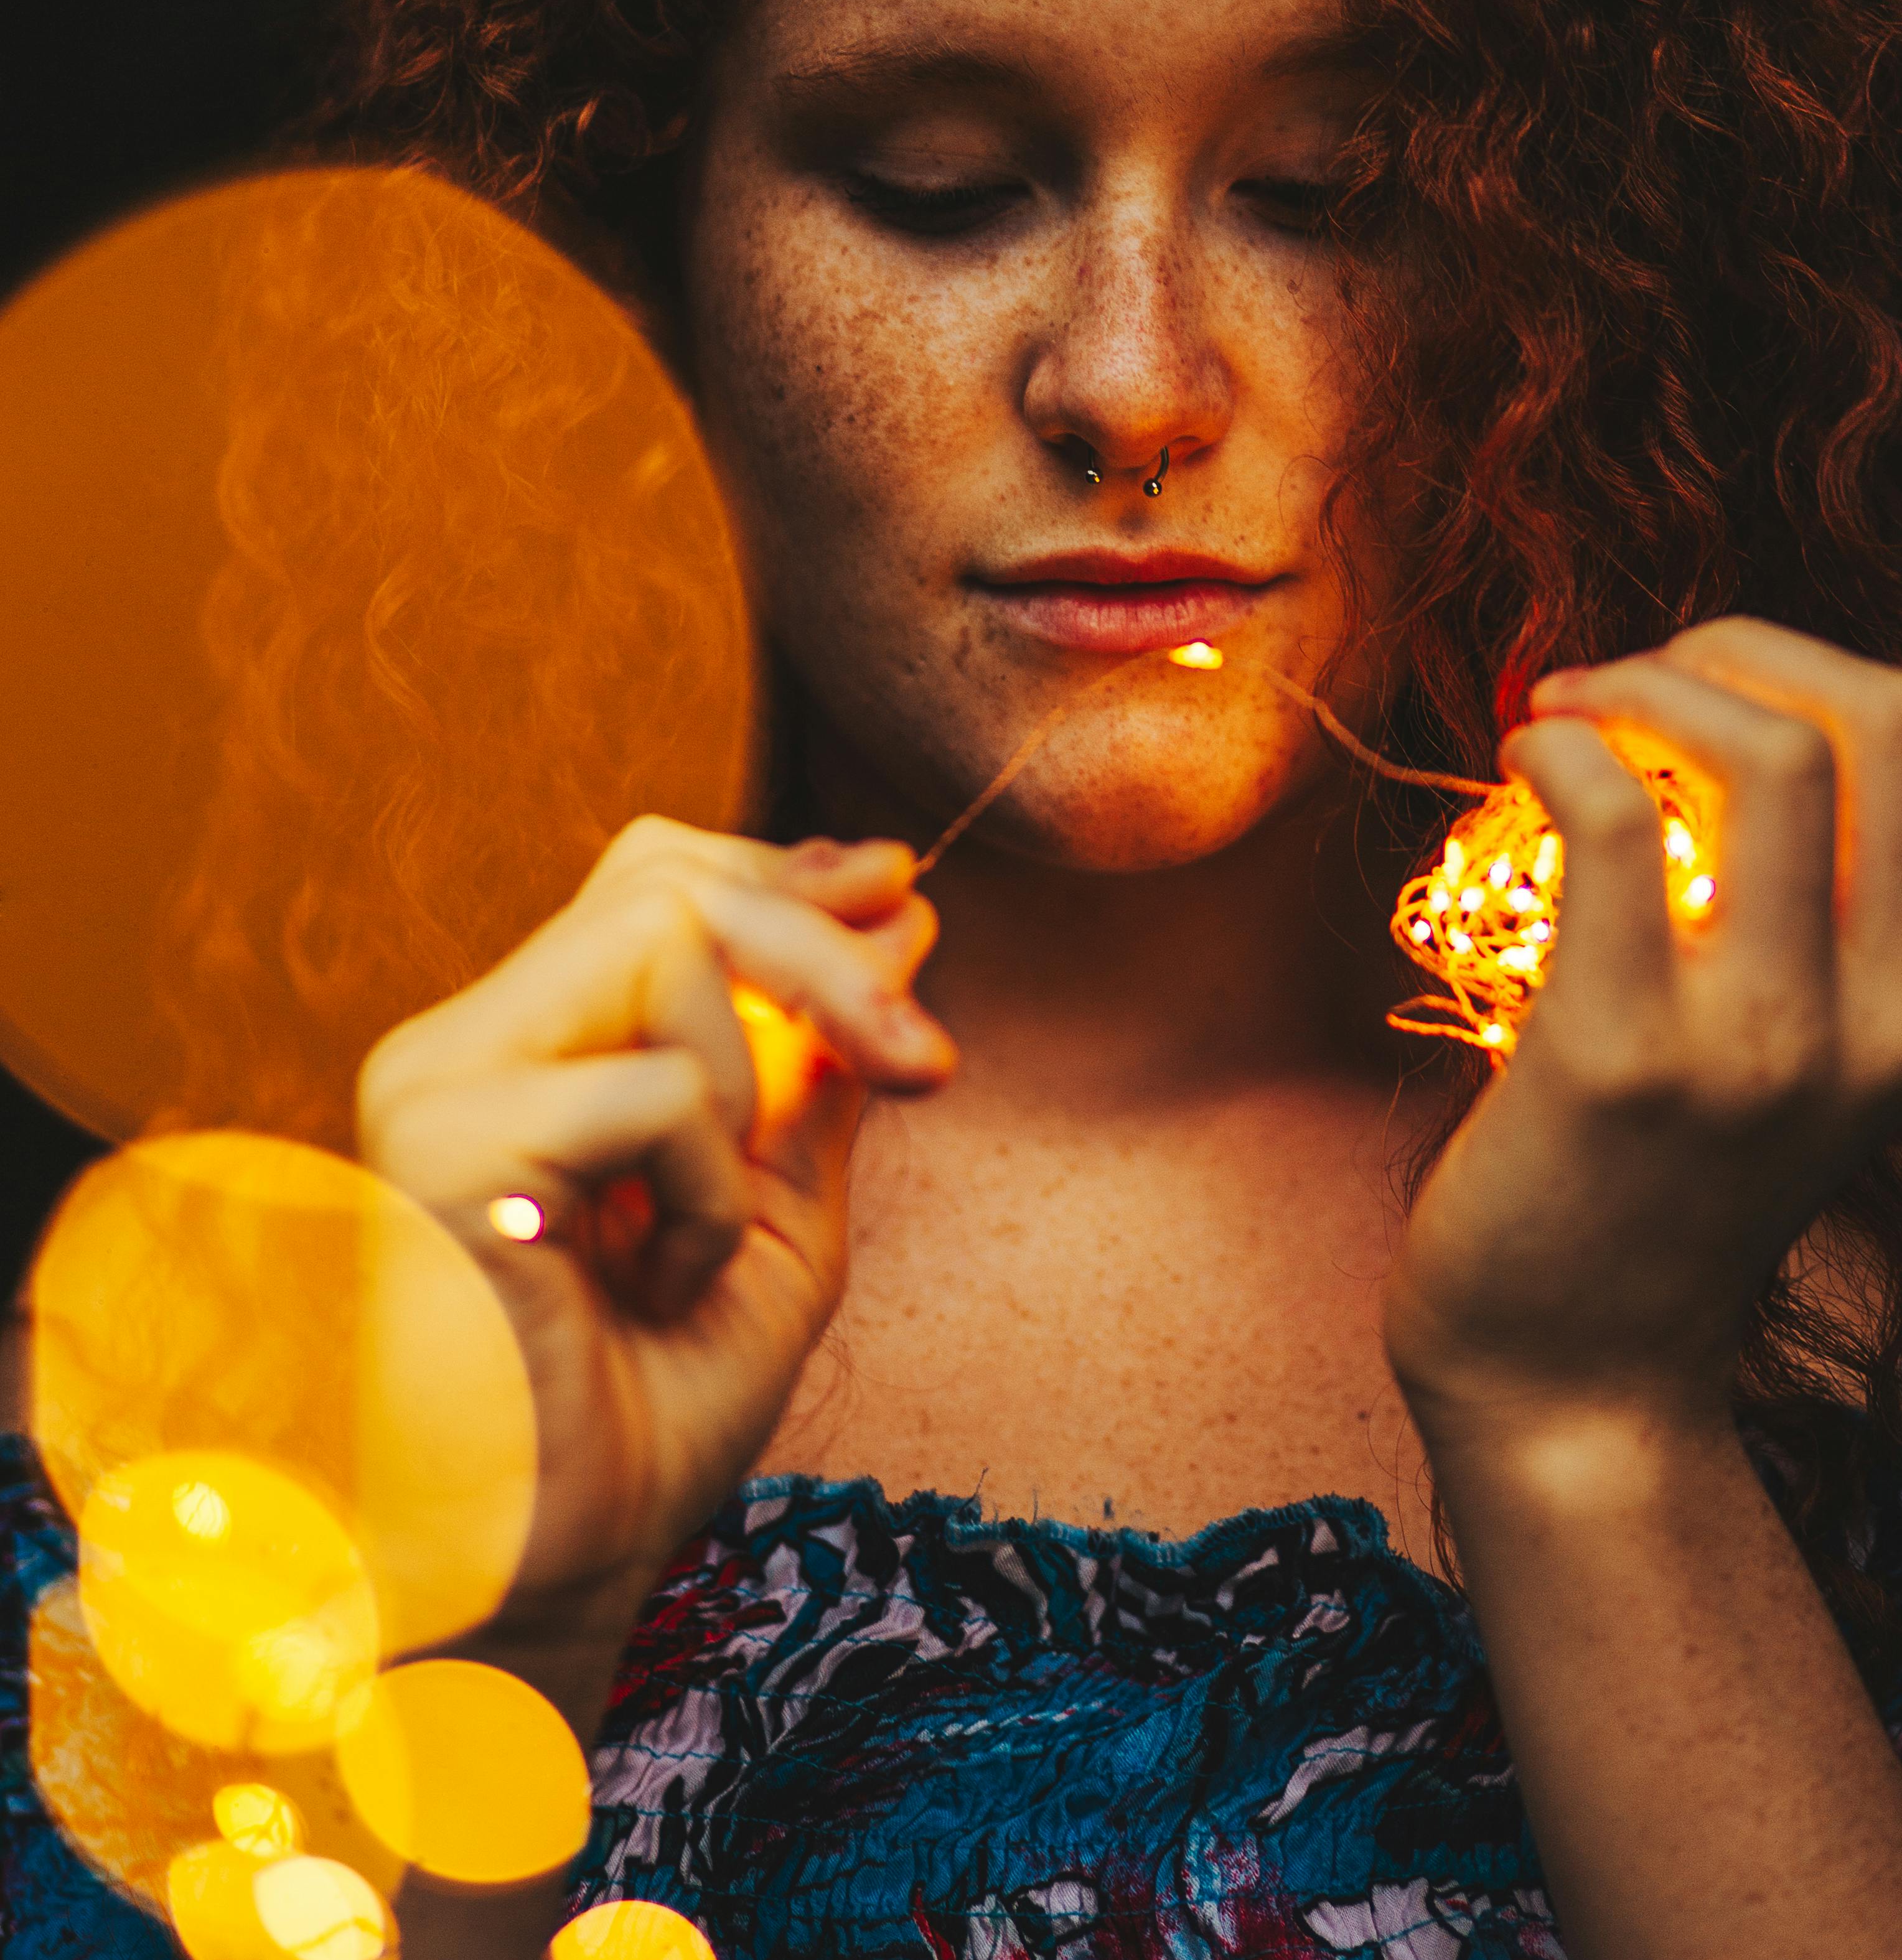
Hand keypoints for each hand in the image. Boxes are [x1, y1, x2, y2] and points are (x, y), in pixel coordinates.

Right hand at [357, 817, 951, 1657]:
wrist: (571, 1567)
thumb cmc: (654, 1410)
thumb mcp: (780, 1211)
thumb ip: (821, 1067)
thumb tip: (899, 910)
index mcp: (533, 1051)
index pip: (652, 880)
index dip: (783, 873)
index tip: (903, 894)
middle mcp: (467, 1044)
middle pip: (662, 881)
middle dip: (819, 951)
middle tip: (923, 1066)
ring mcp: (439, 1084)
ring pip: (657, 939)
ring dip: (747, 1094)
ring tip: (704, 1239)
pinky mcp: (442, 1143)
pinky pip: (653, 1088)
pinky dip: (704, 1192)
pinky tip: (657, 1285)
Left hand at [1384, 618, 1901, 1436]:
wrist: (1575, 1376)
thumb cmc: (1650, 1178)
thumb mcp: (1794, 1048)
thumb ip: (1805, 908)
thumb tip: (1717, 705)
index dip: (1777, 669)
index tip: (1670, 693)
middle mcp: (1889, 1021)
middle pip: (1881, 714)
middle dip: (1730, 646)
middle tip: (1617, 683)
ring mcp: (1767, 1045)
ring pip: (1768, 748)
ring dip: (1639, 684)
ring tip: (1559, 717)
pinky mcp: (1624, 1060)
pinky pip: (1611, 818)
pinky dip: (1559, 747)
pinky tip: (1517, 763)